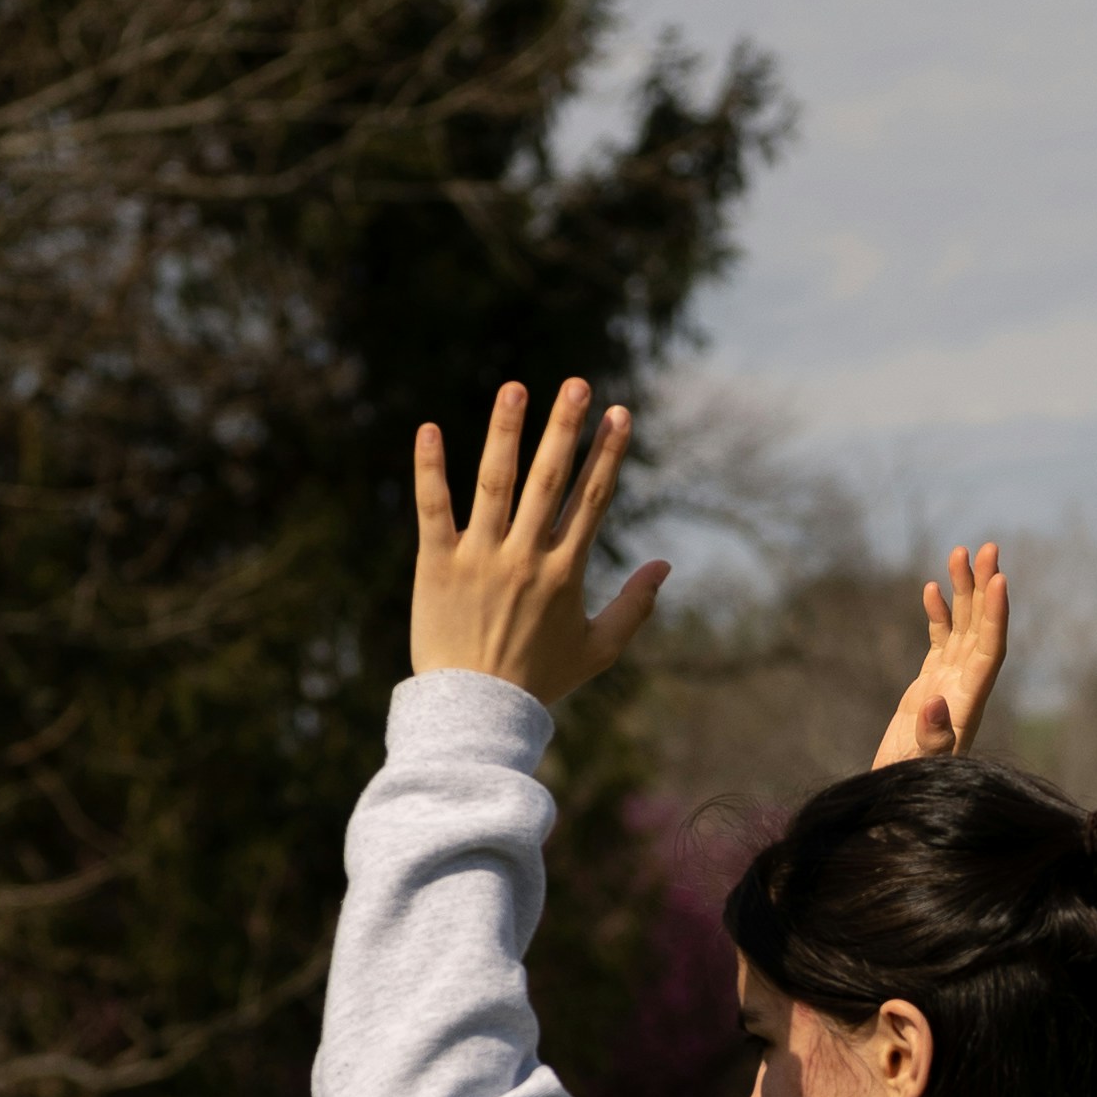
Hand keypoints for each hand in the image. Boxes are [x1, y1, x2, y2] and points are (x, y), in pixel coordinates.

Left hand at [408, 380, 666, 707]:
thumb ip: (634, 607)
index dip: (607, 454)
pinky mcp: (436, 563)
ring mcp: (479, 558)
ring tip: (515, 388)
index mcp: (564, 573)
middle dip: (565, 429)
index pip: (590, 501)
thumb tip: (665, 566)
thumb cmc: (538, 679)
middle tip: (577, 384)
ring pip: (494, 483)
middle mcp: (524, 558)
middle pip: (549, 481)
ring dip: (506, 432)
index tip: (620, 414)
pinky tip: (430, 428)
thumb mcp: (598, 650)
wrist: (476, 712)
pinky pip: (433, 507)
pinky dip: (430, 468)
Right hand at [872, 539, 1008, 764]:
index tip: (1000, 579)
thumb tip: (936, 703)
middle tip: (988, 547)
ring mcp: (950, 682)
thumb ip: (933, 735)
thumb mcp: (920, 763)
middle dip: (985, 587)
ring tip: (961, 552)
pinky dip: (939, 614)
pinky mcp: (931, 683)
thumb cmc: (910, 784)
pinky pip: (941, 640)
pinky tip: (932, 589)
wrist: (898, 795)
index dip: (996, 615)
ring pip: (963, 627)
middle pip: (982, 628)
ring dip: (964, 591)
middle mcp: (966, 687)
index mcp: (970, 701)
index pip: (991, 649)